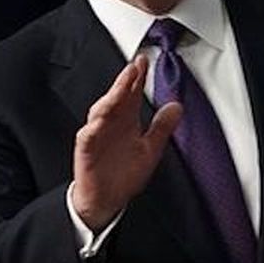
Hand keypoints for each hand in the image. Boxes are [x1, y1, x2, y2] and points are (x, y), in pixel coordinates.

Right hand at [72, 50, 183, 228]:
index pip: (132, 94)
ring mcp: (97, 135)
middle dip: (125, 81)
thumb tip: (176, 106)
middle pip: (117, 97)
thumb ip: (162, 127)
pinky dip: (93, 127)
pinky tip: (99, 119)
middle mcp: (111, 124)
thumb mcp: (150, 149)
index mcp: (126, 121)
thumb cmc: (123, 174)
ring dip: (111, 97)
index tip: (145, 62)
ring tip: (122, 85)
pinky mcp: (86, 150)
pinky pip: (88, 136)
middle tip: (135, 66)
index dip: (138, 78)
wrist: (105, 200)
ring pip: (101, 111)